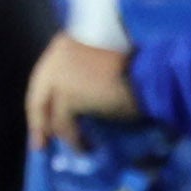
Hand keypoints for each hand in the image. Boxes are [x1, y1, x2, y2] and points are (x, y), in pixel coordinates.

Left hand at [28, 33, 142, 148]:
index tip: (44, 119)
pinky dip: (73, 139)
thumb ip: (82, 76)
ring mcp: (61, 74)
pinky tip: (85, 146)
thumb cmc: (139, 69)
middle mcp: (58, 54)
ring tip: (75, 146)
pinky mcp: (68, 94)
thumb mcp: (101, 67)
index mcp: (67, 43)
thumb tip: (71, 105)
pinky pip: (63, 123)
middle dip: (39, 121)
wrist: (152, 74)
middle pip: (38, 93)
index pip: (45, 75)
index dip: (43, 100)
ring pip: (49, 111)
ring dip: (61, 133)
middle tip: (41, 142)